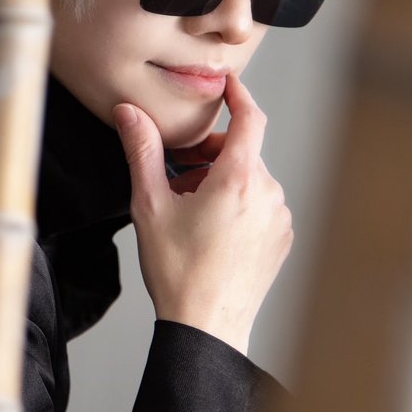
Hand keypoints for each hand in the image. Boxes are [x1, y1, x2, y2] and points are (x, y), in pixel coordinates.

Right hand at [113, 75, 292, 353]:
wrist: (206, 326)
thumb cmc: (178, 271)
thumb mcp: (150, 206)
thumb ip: (142, 152)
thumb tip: (129, 114)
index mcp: (238, 179)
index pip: (250, 117)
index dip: (238, 94)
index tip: (226, 85)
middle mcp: (267, 193)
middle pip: (242, 152)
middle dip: (210, 155)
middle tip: (177, 176)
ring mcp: (279, 217)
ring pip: (250, 180)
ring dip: (223, 182)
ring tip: (190, 212)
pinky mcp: (282, 238)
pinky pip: (261, 206)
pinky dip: (238, 206)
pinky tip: (212, 231)